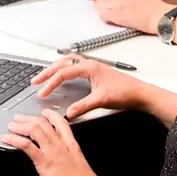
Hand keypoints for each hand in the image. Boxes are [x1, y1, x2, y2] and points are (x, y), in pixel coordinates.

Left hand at [2, 108, 102, 175]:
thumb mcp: (81, 169)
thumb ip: (71, 164)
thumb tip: (66, 168)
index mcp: (72, 147)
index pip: (61, 124)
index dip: (51, 116)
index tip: (45, 113)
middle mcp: (61, 146)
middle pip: (44, 124)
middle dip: (29, 119)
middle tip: (20, 118)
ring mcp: (51, 151)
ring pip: (34, 129)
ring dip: (20, 126)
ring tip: (11, 126)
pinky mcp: (43, 161)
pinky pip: (26, 145)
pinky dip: (14, 139)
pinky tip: (7, 138)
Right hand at [29, 55, 150, 120]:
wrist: (141, 93)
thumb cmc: (125, 93)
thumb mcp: (101, 101)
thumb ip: (83, 106)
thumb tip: (68, 113)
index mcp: (89, 67)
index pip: (64, 72)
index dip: (51, 83)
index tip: (42, 92)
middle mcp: (90, 64)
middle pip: (63, 64)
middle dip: (48, 72)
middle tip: (35, 81)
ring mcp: (93, 67)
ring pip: (69, 62)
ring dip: (56, 68)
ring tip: (45, 76)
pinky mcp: (96, 72)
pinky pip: (75, 66)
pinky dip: (65, 69)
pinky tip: (64, 76)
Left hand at [87, 0, 171, 33]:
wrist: (156, 15)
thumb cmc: (148, 5)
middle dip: (101, 1)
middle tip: (108, 5)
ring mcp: (116, 4)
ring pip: (98, 5)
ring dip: (102, 9)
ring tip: (112, 11)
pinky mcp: (116, 15)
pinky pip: (102, 14)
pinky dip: (104, 16)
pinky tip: (113, 16)